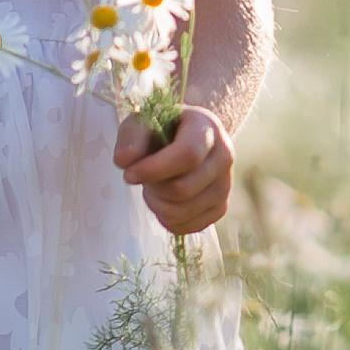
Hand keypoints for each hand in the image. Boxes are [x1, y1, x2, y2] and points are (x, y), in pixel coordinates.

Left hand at [116, 105, 233, 236]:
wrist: (185, 138)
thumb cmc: (160, 128)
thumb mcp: (141, 122)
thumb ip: (131, 138)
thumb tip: (124, 160)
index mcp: (207, 127)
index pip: (188, 155)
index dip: (155, 169)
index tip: (130, 173)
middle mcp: (224, 157)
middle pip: (182, 189)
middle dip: (152, 188)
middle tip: (141, 176)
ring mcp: (225, 185)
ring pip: (182, 212)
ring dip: (156, 204)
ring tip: (153, 186)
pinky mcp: (220, 208)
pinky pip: (186, 227)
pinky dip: (166, 218)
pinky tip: (164, 199)